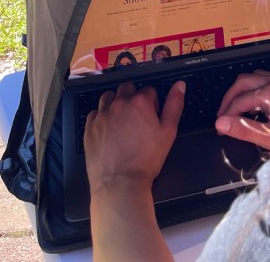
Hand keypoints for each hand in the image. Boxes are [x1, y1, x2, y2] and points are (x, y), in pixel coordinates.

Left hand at [84, 81, 184, 197]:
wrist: (120, 182)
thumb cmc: (145, 159)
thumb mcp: (168, 131)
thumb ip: (174, 104)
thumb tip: (179, 86)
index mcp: (140, 103)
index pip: (149, 90)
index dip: (152, 102)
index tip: (151, 115)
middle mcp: (119, 104)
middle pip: (127, 88)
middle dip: (133, 97)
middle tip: (137, 116)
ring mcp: (102, 115)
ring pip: (108, 96)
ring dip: (115, 102)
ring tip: (122, 120)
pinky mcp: (90, 127)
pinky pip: (94, 112)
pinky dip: (101, 116)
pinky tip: (108, 129)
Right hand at [215, 70, 269, 150]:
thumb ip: (244, 130)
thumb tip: (222, 124)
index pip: (239, 100)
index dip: (226, 114)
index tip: (221, 126)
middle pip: (242, 81)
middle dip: (229, 98)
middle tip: (223, 116)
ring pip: (253, 77)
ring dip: (241, 91)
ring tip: (235, 110)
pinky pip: (265, 78)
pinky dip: (254, 88)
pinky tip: (253, 104)